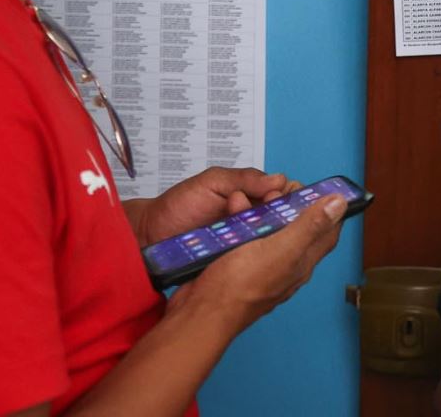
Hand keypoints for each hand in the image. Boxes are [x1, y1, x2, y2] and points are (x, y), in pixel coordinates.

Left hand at [128, 166, 298, 246]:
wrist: (152, 235)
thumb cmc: (180, 204)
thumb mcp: (213, 181)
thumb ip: (245, 179)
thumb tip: (279, 180)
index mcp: (252, 194)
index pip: (284, 193)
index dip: (288, 195)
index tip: (276, 198)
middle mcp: (253, 218)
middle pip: (283, 217)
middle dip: (276, 213)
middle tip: (256, 210)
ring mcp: (246, 241)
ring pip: (271, 239)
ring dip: (262, 232)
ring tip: (238, 224)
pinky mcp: (236, 261)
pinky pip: (255, 258)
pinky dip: (254, 253)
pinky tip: (247, 249)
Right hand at [170, 194, 346, 333]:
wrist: (200, 313)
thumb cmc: (240, 286)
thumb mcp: (281, 249)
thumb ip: (309, 226)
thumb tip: (339, 205)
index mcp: (301, 263)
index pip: (326, 233)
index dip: (329, 209)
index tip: (322, 189)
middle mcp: (284, 267)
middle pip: (296, 229)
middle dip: (289, 206)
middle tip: (276, 191)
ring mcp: (260, 268)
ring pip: (267, 232)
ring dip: (261, 213)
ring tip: (247, 201)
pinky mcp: (238, 266)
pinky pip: (245, 238)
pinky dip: (241, 223)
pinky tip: (232, 216)